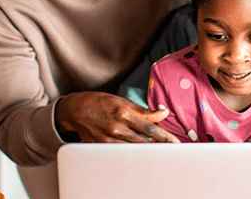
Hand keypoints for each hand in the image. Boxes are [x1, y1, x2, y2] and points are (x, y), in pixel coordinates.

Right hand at [55, 91, 180, 142]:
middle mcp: (117, 127)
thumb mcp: (122, 101)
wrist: (75, 110)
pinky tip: (135, 146)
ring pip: (135, 147)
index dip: (164, 136)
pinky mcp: (102, 146)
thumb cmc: (100, 102)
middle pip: (144, 141)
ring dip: (146, 146)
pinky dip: (131, 149)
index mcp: (123, 113)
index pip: (150, 128)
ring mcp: (109, 138)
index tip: (175, 142)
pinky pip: (122, 150)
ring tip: (152, 144)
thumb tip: (163, 112)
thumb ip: (144, 110)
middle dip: (157, 143)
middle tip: (167, 144)